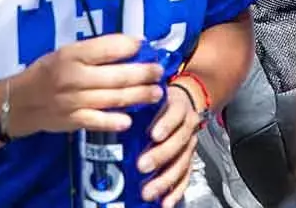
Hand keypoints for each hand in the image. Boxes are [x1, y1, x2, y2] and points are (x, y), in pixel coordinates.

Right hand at [5, 34, 164, 136]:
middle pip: (117, 76)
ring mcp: (73, 101)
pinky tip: (130, 119)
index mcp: (72, 55)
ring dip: (139, 96)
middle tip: (159, 72)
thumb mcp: (67, 52)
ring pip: (113, 98)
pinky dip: (115, 121)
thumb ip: (96, 50)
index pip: (107, 48)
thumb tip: (132, 45)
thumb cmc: (49, 71)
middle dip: (144, 74)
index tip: (146, 45)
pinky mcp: (73, 121)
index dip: (131, 45)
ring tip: (156, 93)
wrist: (20, 101)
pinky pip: (98, 121)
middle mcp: (74, 78)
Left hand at [138, 79, 201, 205]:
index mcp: (177, 107)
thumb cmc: (161, 104)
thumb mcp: (152, 97)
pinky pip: (185, 177)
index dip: (166, 124)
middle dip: (161, 155)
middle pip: (178, 141)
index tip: (153, 134)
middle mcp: (186, 126)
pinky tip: (166, 202)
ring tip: (149, 191)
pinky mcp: (188, 160)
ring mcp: (189, 145)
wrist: (183, 106)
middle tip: (142, 165)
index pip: (175, 113)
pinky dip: (176, 191)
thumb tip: (107, 112)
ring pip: (182, 162)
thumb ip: (135, 104)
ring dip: (166, 179)